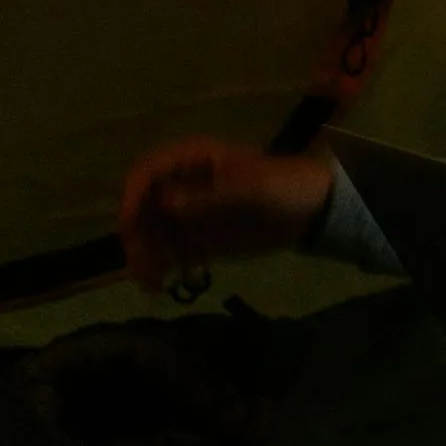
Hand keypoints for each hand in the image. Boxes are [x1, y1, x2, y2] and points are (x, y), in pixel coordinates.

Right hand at [117, 137, 332, 289]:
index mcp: (192, 160)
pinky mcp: (200, 238)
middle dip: (137, 237)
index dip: (133, 197)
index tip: (130, 226)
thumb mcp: (250, 190)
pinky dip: (167, 267)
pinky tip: (170, 284)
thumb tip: (165, 205)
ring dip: (147, 257)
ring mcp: (189, 212)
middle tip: (140, 267)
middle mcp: (182, 184)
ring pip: (153, 234)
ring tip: (153, 285)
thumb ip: (209, 198)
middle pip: (143, 208)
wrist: (314, 212)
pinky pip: (173, 252)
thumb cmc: (285, 187)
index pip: (146, 173)